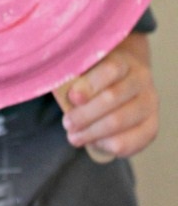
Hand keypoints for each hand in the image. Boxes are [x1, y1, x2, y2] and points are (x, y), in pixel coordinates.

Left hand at [61, 33, 158, 158]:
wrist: (126, 81)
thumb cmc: (96, 74)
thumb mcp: (87, 66)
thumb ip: (74, 73)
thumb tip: (54, 82)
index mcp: (124, 60)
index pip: (111, 69)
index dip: (90, 84)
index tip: (71, 97)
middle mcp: (141, 80)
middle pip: (113, 98)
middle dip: (85, 114)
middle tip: (67, 123)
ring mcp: (149, 105)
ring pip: (120, 122)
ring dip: (92, 132)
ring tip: (74, 136)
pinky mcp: (151, 127)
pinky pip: (131, 143)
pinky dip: (108, 145)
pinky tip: (93, 143)